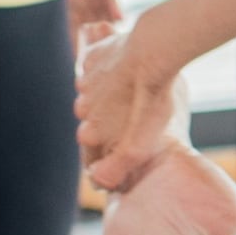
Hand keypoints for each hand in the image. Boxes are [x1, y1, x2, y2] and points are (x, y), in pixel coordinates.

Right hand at [75, 24, 172, 194]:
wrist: (153, 52)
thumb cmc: (153, 97)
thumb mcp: (141, 143)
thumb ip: (119, 166)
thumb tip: (99, 183)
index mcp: (91, 130)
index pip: (92, 150)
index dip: (106, 152)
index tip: (124, 147)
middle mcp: (82, 107)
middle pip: (92, 121)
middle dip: (108, 123)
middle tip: (133, 118)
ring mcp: (85, 81)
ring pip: (92, 94)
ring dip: (107, 96)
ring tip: (133, 93)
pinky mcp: (92, 56)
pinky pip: (94, 67)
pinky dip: (106, 70)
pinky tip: (126, 70)